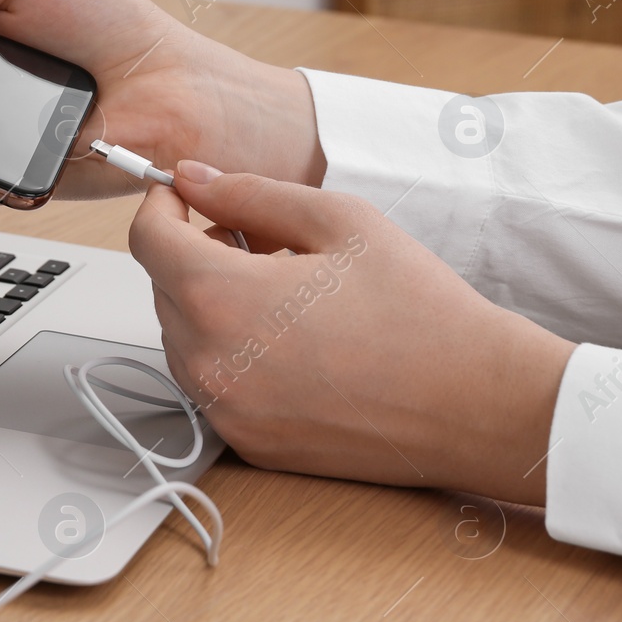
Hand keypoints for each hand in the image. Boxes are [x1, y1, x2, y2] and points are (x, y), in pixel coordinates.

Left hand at [127, 161, 576, 504]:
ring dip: (212, 306)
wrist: (475, 405)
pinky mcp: (245, 442)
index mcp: (219, 298)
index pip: (147, 240)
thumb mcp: (338, 221)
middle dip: (197, 254)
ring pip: (182, 338)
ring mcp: (222, 409)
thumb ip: (249, 194)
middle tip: (263, 241)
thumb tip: (194, 179)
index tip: (185, 196)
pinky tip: (293, 341)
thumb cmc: (420, 310)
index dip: (161, 206)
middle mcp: (206, 361)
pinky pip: (211, 383)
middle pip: (163, 288)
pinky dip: (232, 353)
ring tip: (286, 292)